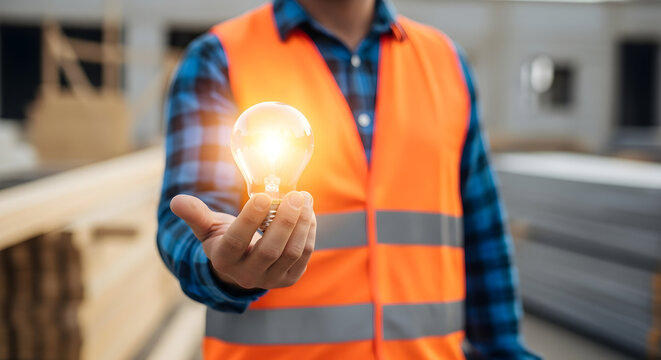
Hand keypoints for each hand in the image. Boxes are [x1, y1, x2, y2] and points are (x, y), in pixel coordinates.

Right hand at [170, 191, 315, 291]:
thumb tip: (176, 201)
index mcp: (224, 260)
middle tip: (295, 195)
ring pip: (292, 253)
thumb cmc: (224, 237)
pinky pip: (304, 256)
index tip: (264, 196)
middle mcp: (247, 275)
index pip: (237, 241)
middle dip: (285, 220)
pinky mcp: (289, 279)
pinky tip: (308, 213)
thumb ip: (195, 214)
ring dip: (302, 224)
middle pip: (270, 250)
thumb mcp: (208, 227)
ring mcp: (270, 280)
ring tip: (304, 199)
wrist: (242, 263)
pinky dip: (309, 232)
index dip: (251, 219)